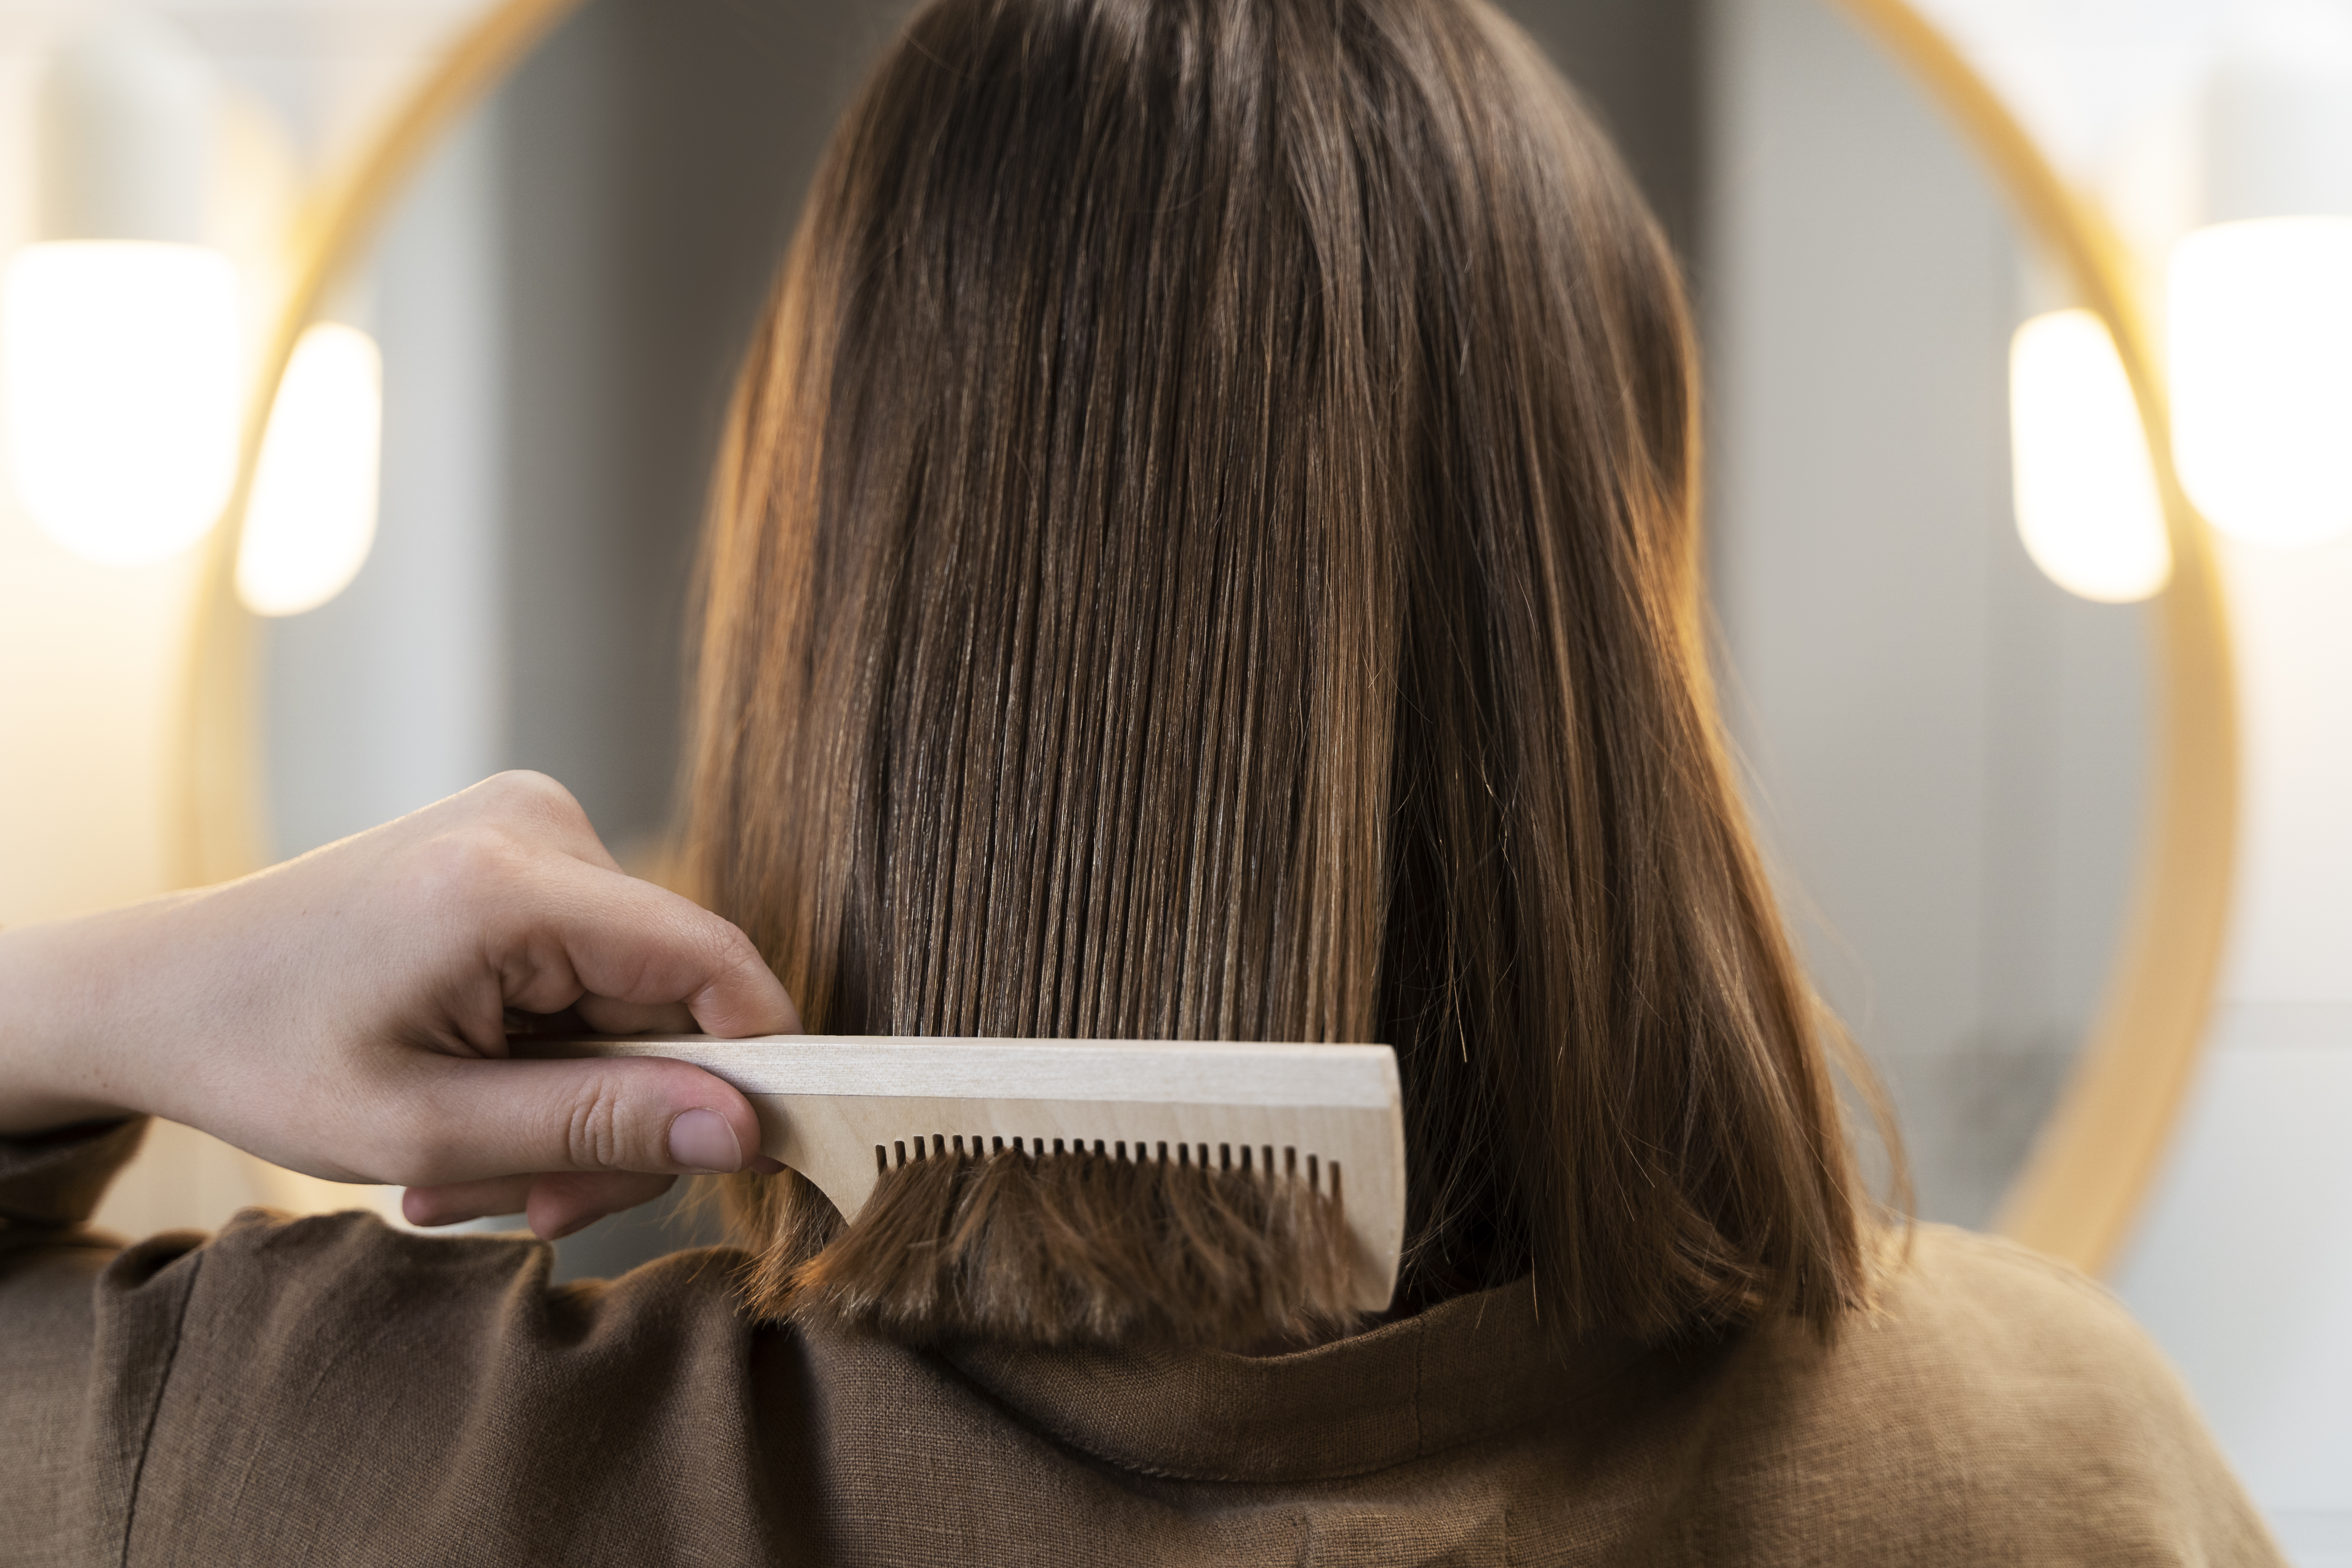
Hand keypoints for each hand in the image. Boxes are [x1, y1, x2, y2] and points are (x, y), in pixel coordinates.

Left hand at [0, 772, 796, 1238]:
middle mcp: (537, 823)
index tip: (731, 1162)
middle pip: (674, 997)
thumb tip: (744, 1131)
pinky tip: (474, 1097)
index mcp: (507, 883)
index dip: (754, 1065)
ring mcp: (533, 824)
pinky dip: (552, 1053)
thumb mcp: (424, 1129)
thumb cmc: (262, 1058)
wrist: (160, 988)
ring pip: (637, 997)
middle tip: (527, 1205)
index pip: (712, 963)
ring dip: (575, 1100)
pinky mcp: (526, 846)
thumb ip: (595, 1127)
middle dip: (618, 1117)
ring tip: (465, 1165)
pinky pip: (597, 971)